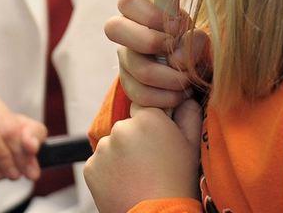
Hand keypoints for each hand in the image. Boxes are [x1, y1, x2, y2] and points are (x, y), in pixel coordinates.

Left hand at [84, 100, 202, 211]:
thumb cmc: (179, 182)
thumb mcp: (192, 146)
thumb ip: (188, 115)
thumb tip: (184, 98)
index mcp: (147, 118)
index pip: (143, 110)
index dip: (151, 127)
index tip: (157, 144)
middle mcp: (121, 127)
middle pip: (126, 128)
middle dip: (134, 142)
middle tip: (149, 165)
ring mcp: (103, 148)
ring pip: (111, 146)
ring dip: (120, 157)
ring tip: (138, 177)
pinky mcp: (90, 166)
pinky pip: (100, 164)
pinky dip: (109, 173)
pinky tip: (125, 185)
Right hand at [104, 0, 210, 108]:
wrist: (198, 78)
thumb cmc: (196, 49)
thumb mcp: (201, 39)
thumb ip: (195, 40)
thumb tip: (176, 58)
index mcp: (140, 13)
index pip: (127, 3)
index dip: (150, 15)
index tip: (177, 27)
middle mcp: (126, 34)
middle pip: (113, 28)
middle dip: (149, 42)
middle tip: (176, 52)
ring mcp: (125, 60)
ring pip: (138, 69)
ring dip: (171, 79)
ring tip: (187, 80)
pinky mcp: (129, 87)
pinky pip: (141, 96)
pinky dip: (167, 98)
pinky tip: (180, 94)